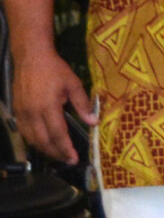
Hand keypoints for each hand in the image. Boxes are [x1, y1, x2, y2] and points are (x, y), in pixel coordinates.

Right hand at [10, 46, 94, 163]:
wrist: (31, 57)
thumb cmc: (55, 69)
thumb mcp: (73, 84)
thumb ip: (82, 104)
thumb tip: (93, 122)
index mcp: (48, 107)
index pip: (57, 134)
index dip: (65, 149)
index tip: (74, 158)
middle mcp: (32, 112)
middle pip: (42, 140)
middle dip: (55, 153)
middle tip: (67, 160)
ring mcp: (22, 112)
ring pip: (31, 138)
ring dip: (44, 149)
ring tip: (57, 154)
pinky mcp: (16, 110)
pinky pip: (24, 131)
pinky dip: (33, 140)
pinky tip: (42, 142)